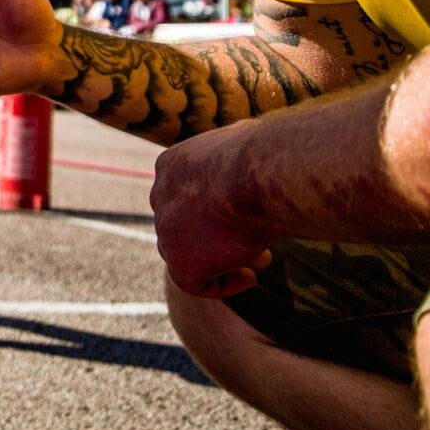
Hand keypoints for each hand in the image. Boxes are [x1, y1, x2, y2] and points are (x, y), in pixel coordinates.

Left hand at [150, 124, 274, 297]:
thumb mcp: (251, 144)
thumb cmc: (267, 155)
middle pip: (185, 226)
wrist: (258, 174)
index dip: (216, 211)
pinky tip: (250, 277)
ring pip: (187, 254)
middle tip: (255, 240)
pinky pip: (194, 283)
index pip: (187, 195)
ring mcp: (166, 228)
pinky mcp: (179, 259)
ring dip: (223, 261)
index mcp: (174, 165)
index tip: (245, 215)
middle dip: (220, 237)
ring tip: (260, 258)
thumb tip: (261, 154)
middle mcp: (162, 195)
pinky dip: (222, 284)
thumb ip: (243, 159)